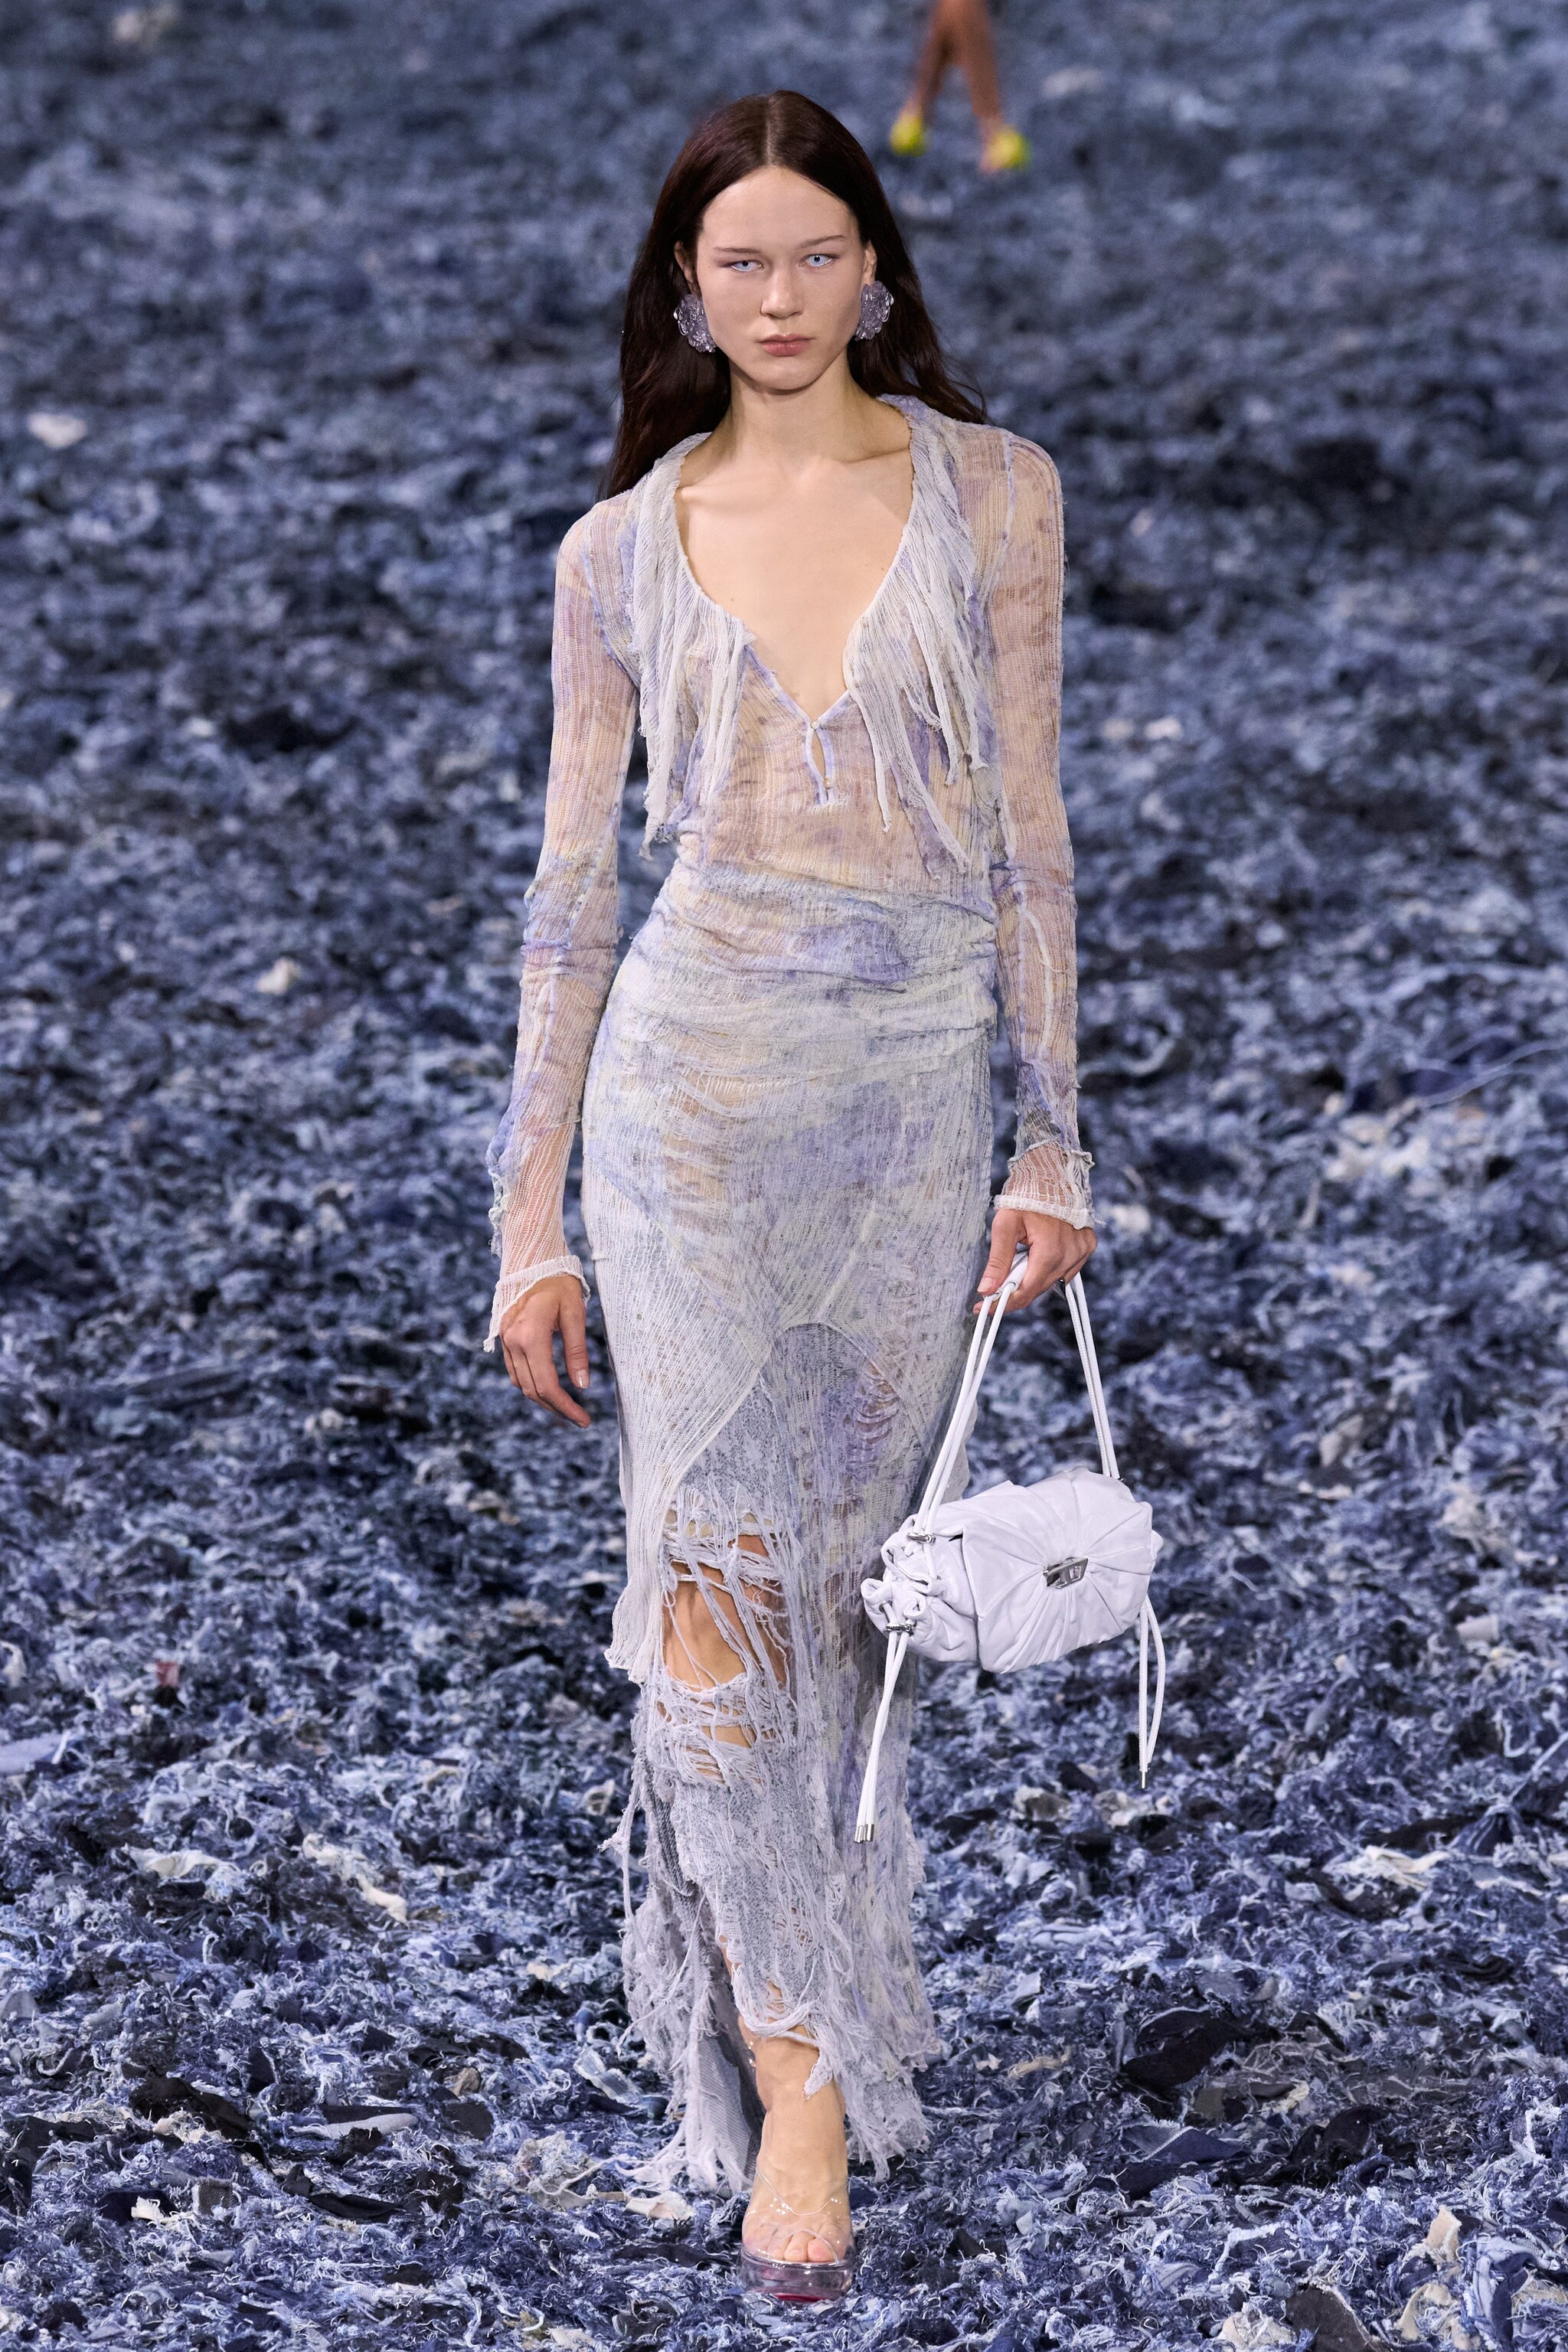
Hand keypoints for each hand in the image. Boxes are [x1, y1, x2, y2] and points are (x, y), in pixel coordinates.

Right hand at [500, 1274, 591, 1425]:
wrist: (533, 1258)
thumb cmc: (559, 1282)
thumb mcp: (575, 1314)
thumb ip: (577, 1351)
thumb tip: (582, 1386)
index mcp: (531, 1335)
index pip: (547, 1385)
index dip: (565, 1407)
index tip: (583, 1419)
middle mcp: (513, 1340)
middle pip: (532, 1389)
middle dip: (556, 1408)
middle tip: (579, 1419)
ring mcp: (505, 1339)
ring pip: (520, 1383)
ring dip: (542, 1399)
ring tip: (565, 1407)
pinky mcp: (504, 1336)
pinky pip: (514, 1369)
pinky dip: (529, 1383)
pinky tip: (547, 1387)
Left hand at [976, 1205, 1094, 1313]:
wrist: (1052, 1172)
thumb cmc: (1028, 1194)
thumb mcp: (1005, 1225)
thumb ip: (997, 1261)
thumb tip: (987, 1288)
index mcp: (1050, 1252)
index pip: (1025, 1292)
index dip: (1003, 1303)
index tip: (986, 1305)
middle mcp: (1071, 1255)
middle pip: (1038, 1288)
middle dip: (1015, 1288)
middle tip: (996, 1279)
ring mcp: (1082, 1251)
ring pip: (1052, 1280)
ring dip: (1033, 1276)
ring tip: (1022, 1254)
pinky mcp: (1087, 1246)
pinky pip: (1066, 1269)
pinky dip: (1050, 1267)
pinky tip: (1040, 1252)